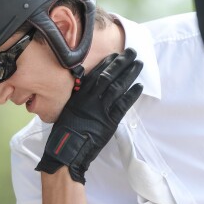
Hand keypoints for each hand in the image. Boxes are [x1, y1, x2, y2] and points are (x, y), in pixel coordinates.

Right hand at [36, 49, 143, 181]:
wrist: (67, 150)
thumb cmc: (65, 132)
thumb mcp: (68, 109)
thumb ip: (79, 99)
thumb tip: (87, 91)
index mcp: (80, 95)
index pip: (95, 74)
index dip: (107, 63)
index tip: (115, 55)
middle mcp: (91, 99)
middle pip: (109, 76)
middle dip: (121, 63)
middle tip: (132, 53)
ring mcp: (100, 109)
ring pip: (117, 87)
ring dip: (129, 74)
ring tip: (139, 64)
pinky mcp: (109, 121)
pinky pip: (123, 105)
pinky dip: (131, 95)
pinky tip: (139, 86)